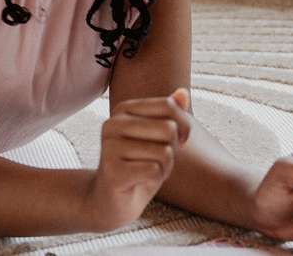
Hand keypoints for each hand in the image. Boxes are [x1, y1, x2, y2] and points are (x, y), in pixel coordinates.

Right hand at [83, 88, 193, 230]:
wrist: (112, 200)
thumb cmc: (140, 165)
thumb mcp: (159, 137)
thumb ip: (170, 114)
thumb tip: (183, 93)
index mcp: (123, 109)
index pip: (168, 106)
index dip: (183, 126)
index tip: (177, 141)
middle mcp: (112, 123)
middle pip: (168, 128)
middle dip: (171, 149)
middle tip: (156, 160)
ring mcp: (109, 147)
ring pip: (163, 152)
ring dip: (163, 168)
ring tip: (146, 171)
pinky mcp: (112, 170)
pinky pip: (154, 170)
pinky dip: (154, 180)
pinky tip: (140, 182)